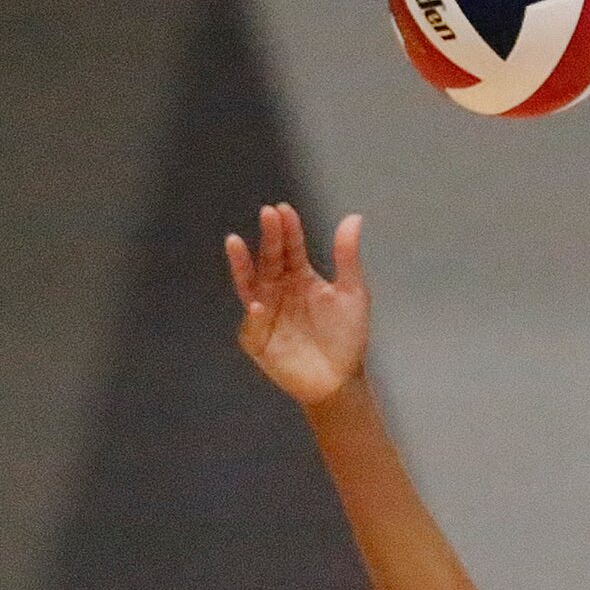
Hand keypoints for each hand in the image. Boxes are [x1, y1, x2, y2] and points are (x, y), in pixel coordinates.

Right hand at [226, 202, 368, 404]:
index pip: (291, 247)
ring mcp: (265, 313)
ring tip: (235, 242)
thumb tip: (353, 217)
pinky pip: (252, 326)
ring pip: (249, 285)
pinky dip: (253, 316)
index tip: (283, 210)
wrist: (341, 380)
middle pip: (270, 260)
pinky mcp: (258, 340)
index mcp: (299, 277)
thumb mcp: (352, 294)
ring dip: (242, 265)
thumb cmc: (346, 337)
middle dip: (268, 238)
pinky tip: (259, 305)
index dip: (288, 229)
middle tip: (268, 214)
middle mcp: (278, 290)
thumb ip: (347, 257)